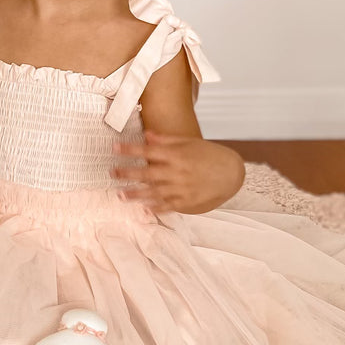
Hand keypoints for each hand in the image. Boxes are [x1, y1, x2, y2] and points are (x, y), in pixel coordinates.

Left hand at [111, 132, 238, 213]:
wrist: (232, 173)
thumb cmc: (210, 155)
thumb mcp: (189, 143)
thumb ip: (166, 140)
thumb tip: (147, 135)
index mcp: (176, 155)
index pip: (147, 151)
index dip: (129, 150)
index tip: (114, 148)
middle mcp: (177, 172)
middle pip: (146, 174)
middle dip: (127, 173)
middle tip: (111, 173)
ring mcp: (181, 189)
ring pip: (153, 192)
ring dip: (135, 194)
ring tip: (119, 195)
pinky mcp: (187, 202)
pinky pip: (167, 206)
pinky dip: (155, 208)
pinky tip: (143, 208)